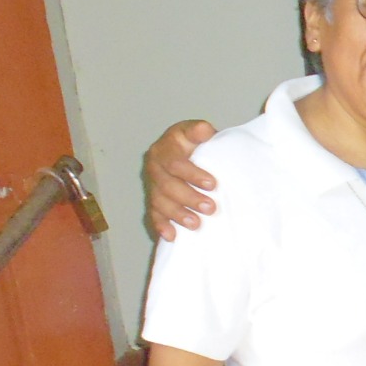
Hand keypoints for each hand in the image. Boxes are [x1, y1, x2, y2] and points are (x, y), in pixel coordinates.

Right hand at [144, 120, 219, 239]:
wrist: (192, 153)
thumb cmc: (199, 144)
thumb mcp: (200, 133)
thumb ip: (200, 131)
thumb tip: (203, 129)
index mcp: (165, 148)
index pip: (175, 163)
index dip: (192, 174)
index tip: (213, 184)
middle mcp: (154, 166)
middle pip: (167, 185)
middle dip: (189, 198)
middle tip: (211, 208)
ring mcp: (152, 185)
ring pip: (160, 202)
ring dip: (177, 214)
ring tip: (196, 224)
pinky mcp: (153, 200)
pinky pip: (153, 214)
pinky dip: (161, 226)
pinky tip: (171, 236)